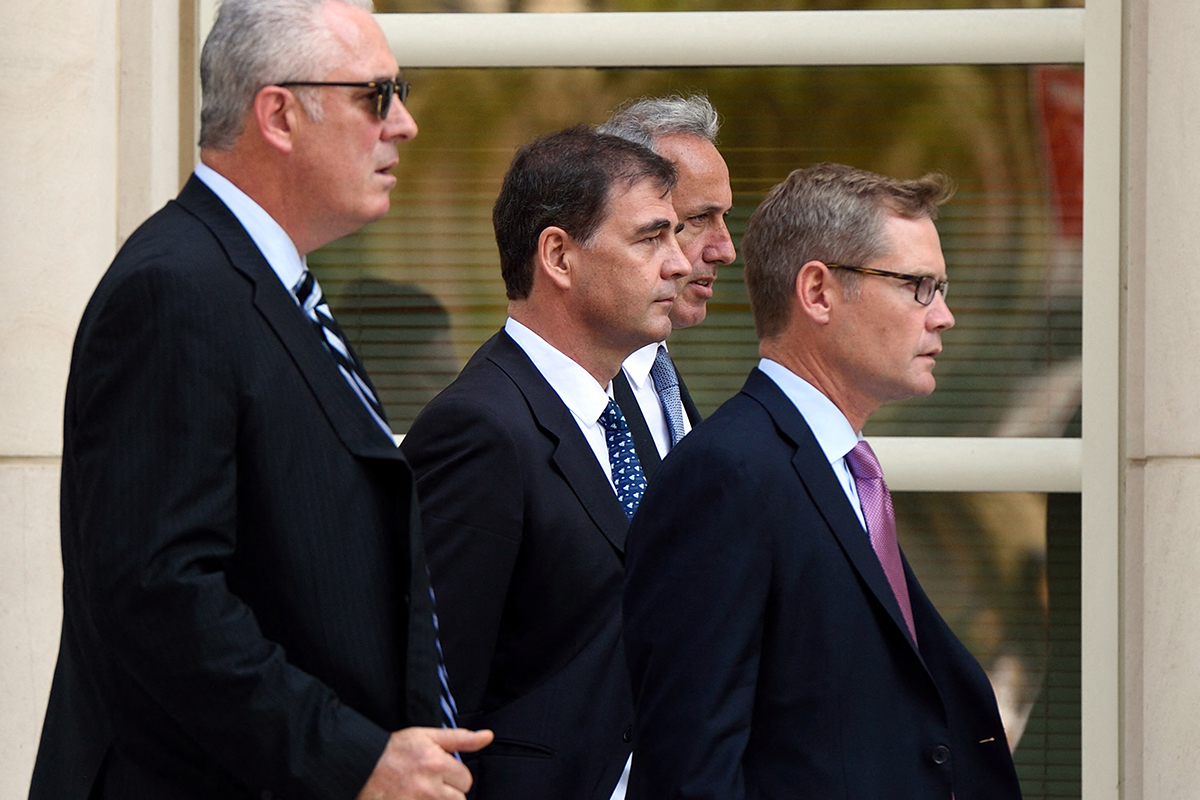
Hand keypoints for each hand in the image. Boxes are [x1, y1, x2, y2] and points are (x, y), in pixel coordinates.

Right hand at [356, 727, 493, 799]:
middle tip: (430, 784)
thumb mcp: (427, 736)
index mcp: (436, 764)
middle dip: (449, 793)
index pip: (466, 780)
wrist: (360, 766)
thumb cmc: (394, 750)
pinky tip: (414, 797)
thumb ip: (461, 738)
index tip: (441, 772)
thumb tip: (488, 736)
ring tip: (422, 793)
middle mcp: (428, 788)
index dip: (455, 776)